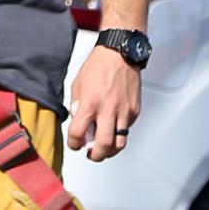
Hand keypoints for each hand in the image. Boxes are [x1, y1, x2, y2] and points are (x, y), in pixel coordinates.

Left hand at [67, 44, 139, 161]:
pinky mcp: (135, 111)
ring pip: (120, 143)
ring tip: (103, 147)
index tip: (74, 144)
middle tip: (91, 154)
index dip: (73, 144)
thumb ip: (77, 105)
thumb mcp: (78, 85)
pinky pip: (127, 130)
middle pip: (103, 146)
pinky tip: (112, 127)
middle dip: (95, 156)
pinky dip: (118, 133)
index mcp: (90, 103)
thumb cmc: (99, 65)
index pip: (78, 133)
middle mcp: (108, 109)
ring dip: (110, 150)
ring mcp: (124, 112)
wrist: (120, 54)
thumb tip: (77, 121)